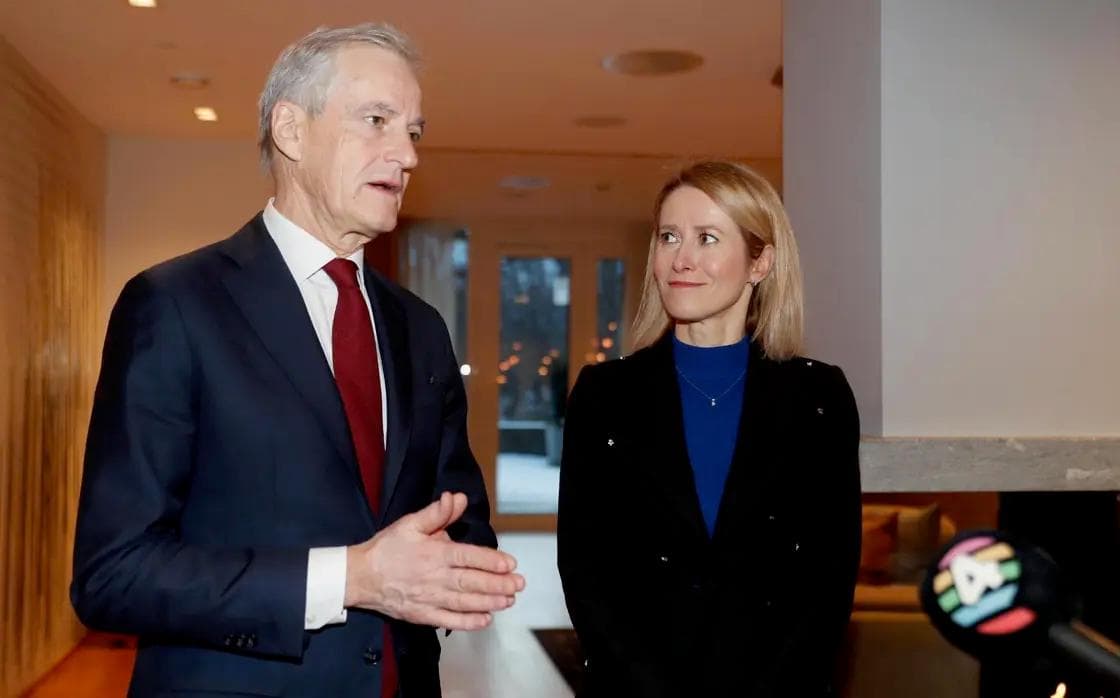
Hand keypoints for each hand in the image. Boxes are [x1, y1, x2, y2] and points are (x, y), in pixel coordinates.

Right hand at [344, 492, 524, 630]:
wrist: (359, 576)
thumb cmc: (387, 548)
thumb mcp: (410, 524)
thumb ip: (437, 513)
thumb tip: (457, 498)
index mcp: (434, 553)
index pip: (469, 557)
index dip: (491, 561)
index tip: (510, 564)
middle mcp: (435, 578)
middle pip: (472, 582)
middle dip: (498, 584)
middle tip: (519, 584)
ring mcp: (429, 598)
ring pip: (464, 602)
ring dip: (489, 602)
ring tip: (509, 601)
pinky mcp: (422, 615)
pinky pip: (448, 620)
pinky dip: (468, 622)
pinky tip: (485, 620)